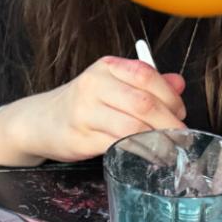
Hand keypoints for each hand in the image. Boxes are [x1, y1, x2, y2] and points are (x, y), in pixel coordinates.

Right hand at [5, 57, 185, 162]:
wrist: (41, 121)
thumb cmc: (83, 104)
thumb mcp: (113, 85)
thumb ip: (146, 84)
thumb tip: (178, 84)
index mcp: (107, 67)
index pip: (146, 75)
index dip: (170, 96)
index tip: (180, 112)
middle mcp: (94, 85)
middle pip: (143, 102)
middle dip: (169, 122)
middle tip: (180, 135)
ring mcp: (85, 112)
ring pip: (132, 126)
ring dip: (157, 140)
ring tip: (169, 147)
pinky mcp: (81, 138)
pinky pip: (118, 145)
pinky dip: (138, 151)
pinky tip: (148, 154)